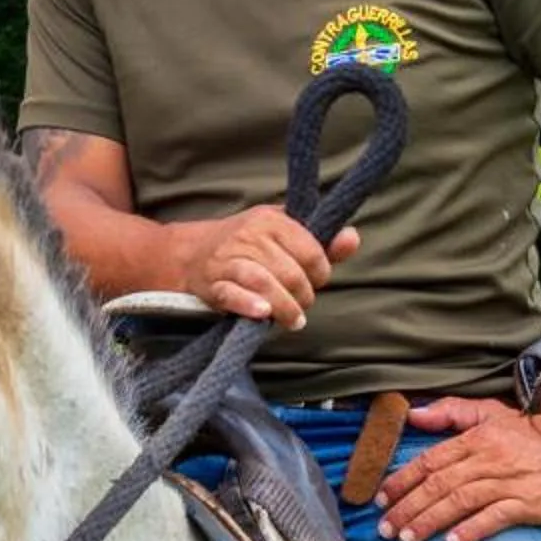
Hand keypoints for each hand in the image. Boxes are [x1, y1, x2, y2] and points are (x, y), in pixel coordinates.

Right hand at [180, 204, 359, 328]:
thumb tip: (352, 237)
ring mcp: (227, 260)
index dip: (320, 273)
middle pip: (291, 273)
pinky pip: (231, 294)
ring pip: (265, 283)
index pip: (310, 251)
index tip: (315, 282)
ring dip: (285, 307)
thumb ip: (319, 240)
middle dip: (303, 296)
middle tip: (301, 305)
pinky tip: (262, 313)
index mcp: (271, 219)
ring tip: (292, 320)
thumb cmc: (245, 244)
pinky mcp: (210, 283)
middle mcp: (248, 236)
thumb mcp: (282, 233)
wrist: (189, 253)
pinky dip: (249, 305)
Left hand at [373, 399, 540, 540]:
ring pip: (460, 502)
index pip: (430, 461)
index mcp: (477, 438)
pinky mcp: (530, 504)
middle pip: (439, 485)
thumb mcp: (491, 414)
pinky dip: (472, 530)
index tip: (380, 499)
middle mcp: (490, 459)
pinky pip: (495, 518)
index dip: (402, 481)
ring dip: (430, 521)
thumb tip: (413, 413)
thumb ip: (451, 412)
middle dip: (407, 508)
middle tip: (384, 529)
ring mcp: (510, 482)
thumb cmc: (530, 434)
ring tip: (406, 538)